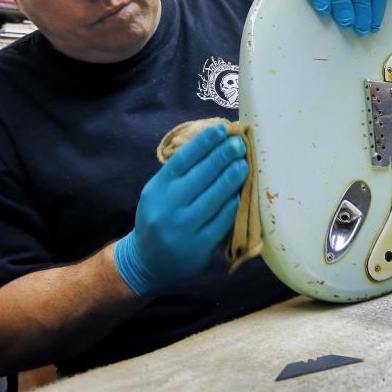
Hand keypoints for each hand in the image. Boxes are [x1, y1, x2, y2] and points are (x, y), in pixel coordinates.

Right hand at [114, 124, 246, 295]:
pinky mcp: (198, 247)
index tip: (221, 129)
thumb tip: (214, 146)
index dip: (203, 143)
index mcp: (157, 189)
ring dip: (232, 178)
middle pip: (201, 176)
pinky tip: (240, 194)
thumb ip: (181, 175)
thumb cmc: (159, 217)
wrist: (147, 262)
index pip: (182, 160)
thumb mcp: (159, 193)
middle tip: (239, 143)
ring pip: (214, 197)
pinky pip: (221, 222)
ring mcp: (183, 228)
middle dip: (223, 156)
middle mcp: (167, 207)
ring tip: (244, 164)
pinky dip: (232, 206)